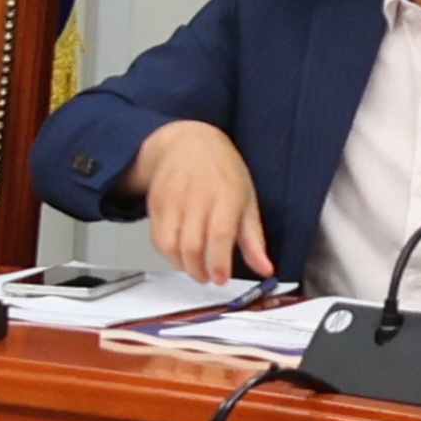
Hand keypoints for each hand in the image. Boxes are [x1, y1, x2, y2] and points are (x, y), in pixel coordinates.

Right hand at [126, 120, 272, 280]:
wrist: (188, 143)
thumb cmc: (221, 170)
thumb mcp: (247, 200)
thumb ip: (254, 239)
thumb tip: (265, 268)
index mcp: (226, 195)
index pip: (219, 235)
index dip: (218, 262)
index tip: (221, 278)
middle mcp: (197, 196)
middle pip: (192, 244)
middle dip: (199, 270)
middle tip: (208, 278)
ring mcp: (172, 199)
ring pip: (170, 244)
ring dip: (181, 265)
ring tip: (194, 268)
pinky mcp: (155, 203)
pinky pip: (157, 237)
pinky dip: (167, 253)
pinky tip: (179, 254)